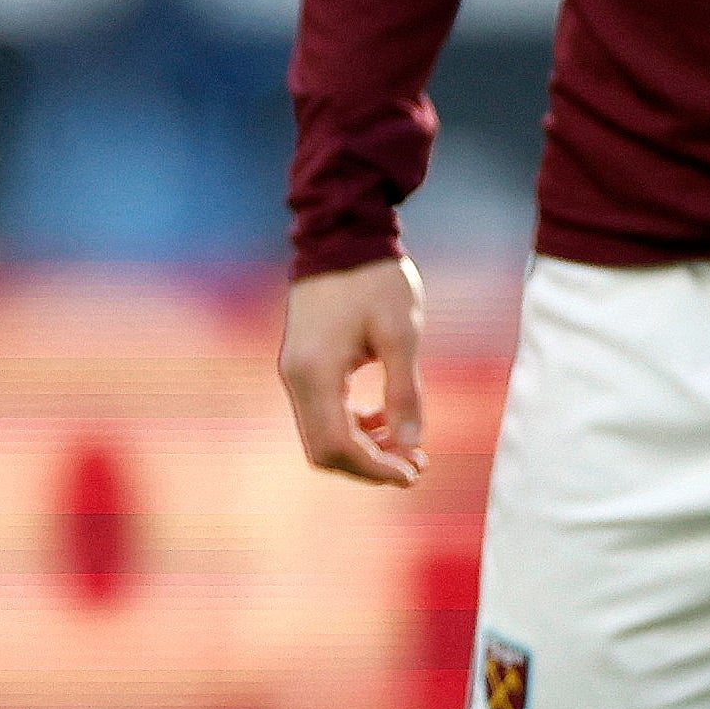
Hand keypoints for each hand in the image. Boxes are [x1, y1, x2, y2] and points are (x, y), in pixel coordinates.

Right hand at [278, 258, 430, 487]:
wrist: (341, 236)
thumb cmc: (375, 280)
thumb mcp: (401, 334)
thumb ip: (404, 391)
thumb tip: (411, 442)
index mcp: (316, 373)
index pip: (336, 446)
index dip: (375, 469)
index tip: (413, 472)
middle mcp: (296, 378)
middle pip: (324, 451)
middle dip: (369, 465)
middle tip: (414, 466)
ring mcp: (295, 371)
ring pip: (322, 435)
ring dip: (363, 449)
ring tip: (407, 446)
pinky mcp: (303, 364)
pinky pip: (322, 413)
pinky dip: (352, 427)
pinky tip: (384, 419)